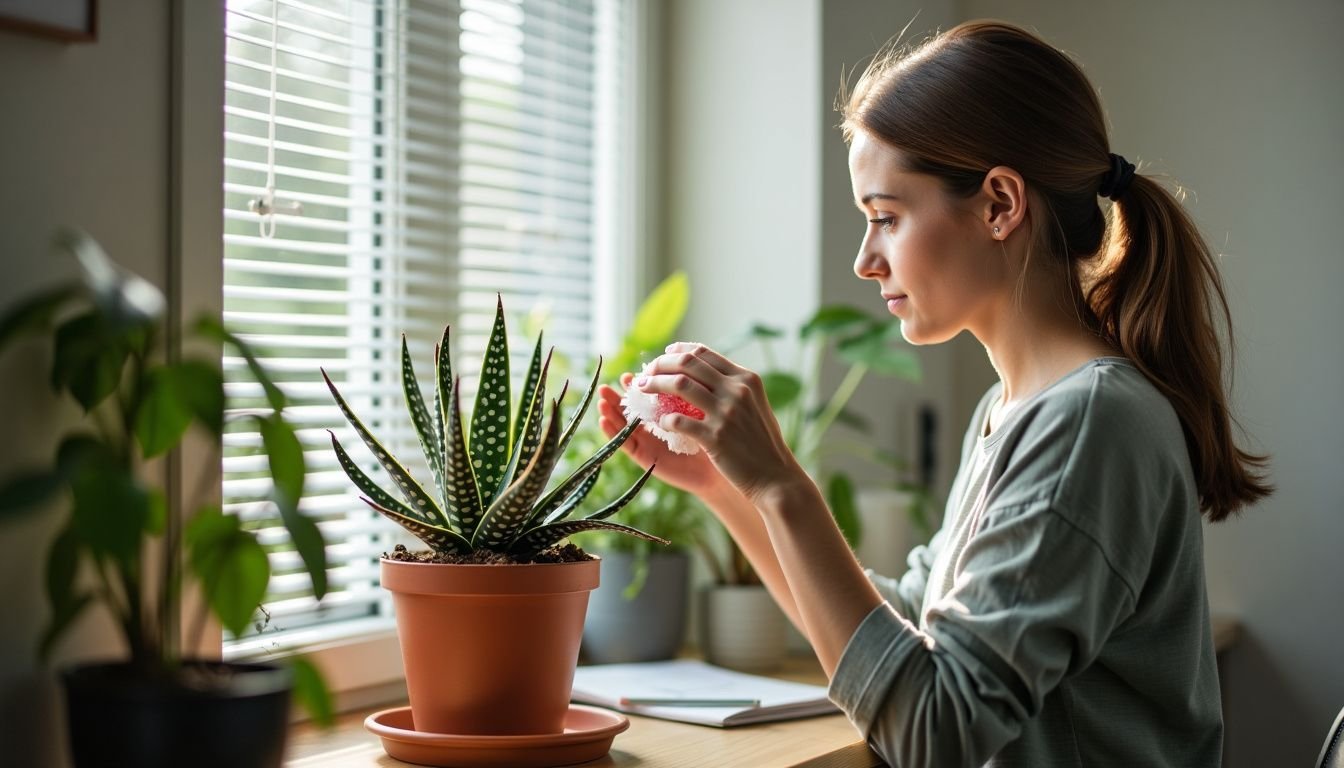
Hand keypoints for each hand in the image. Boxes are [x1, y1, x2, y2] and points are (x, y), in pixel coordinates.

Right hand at [597, 374, 731, 499]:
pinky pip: (626, 444)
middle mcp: (657, 426)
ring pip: (625, 423)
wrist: (725, 471)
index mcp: (670, 413)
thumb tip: (693, 361)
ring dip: (610, 410)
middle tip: (617, 380)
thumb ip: (697, 391)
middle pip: (634, 406)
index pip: (652, 394)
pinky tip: (603, 421)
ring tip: (601, 399)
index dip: (643, 381)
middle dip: (622, 392)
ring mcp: (651, 442)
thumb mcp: (708, 410)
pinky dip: (613, 432)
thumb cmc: (722, 438)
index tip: (639, 369)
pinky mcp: (647, 458)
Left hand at [631, 343, 805, 503]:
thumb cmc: (763, 443)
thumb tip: (703, 374)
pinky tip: (661, 423)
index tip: (665, 354)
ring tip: (643, 390)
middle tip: (647, 373)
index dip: (679, 351)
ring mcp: (726, 413)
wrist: (775, 477)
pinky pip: (678, 420)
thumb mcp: (755, 404)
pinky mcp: (715, 437)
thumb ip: (733, 387)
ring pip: (679, 384)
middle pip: (687, 363)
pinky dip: (664, 419)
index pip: (704, 353)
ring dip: (655, 384)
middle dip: (660, 364)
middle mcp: (737, 390)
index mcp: (746, 378)